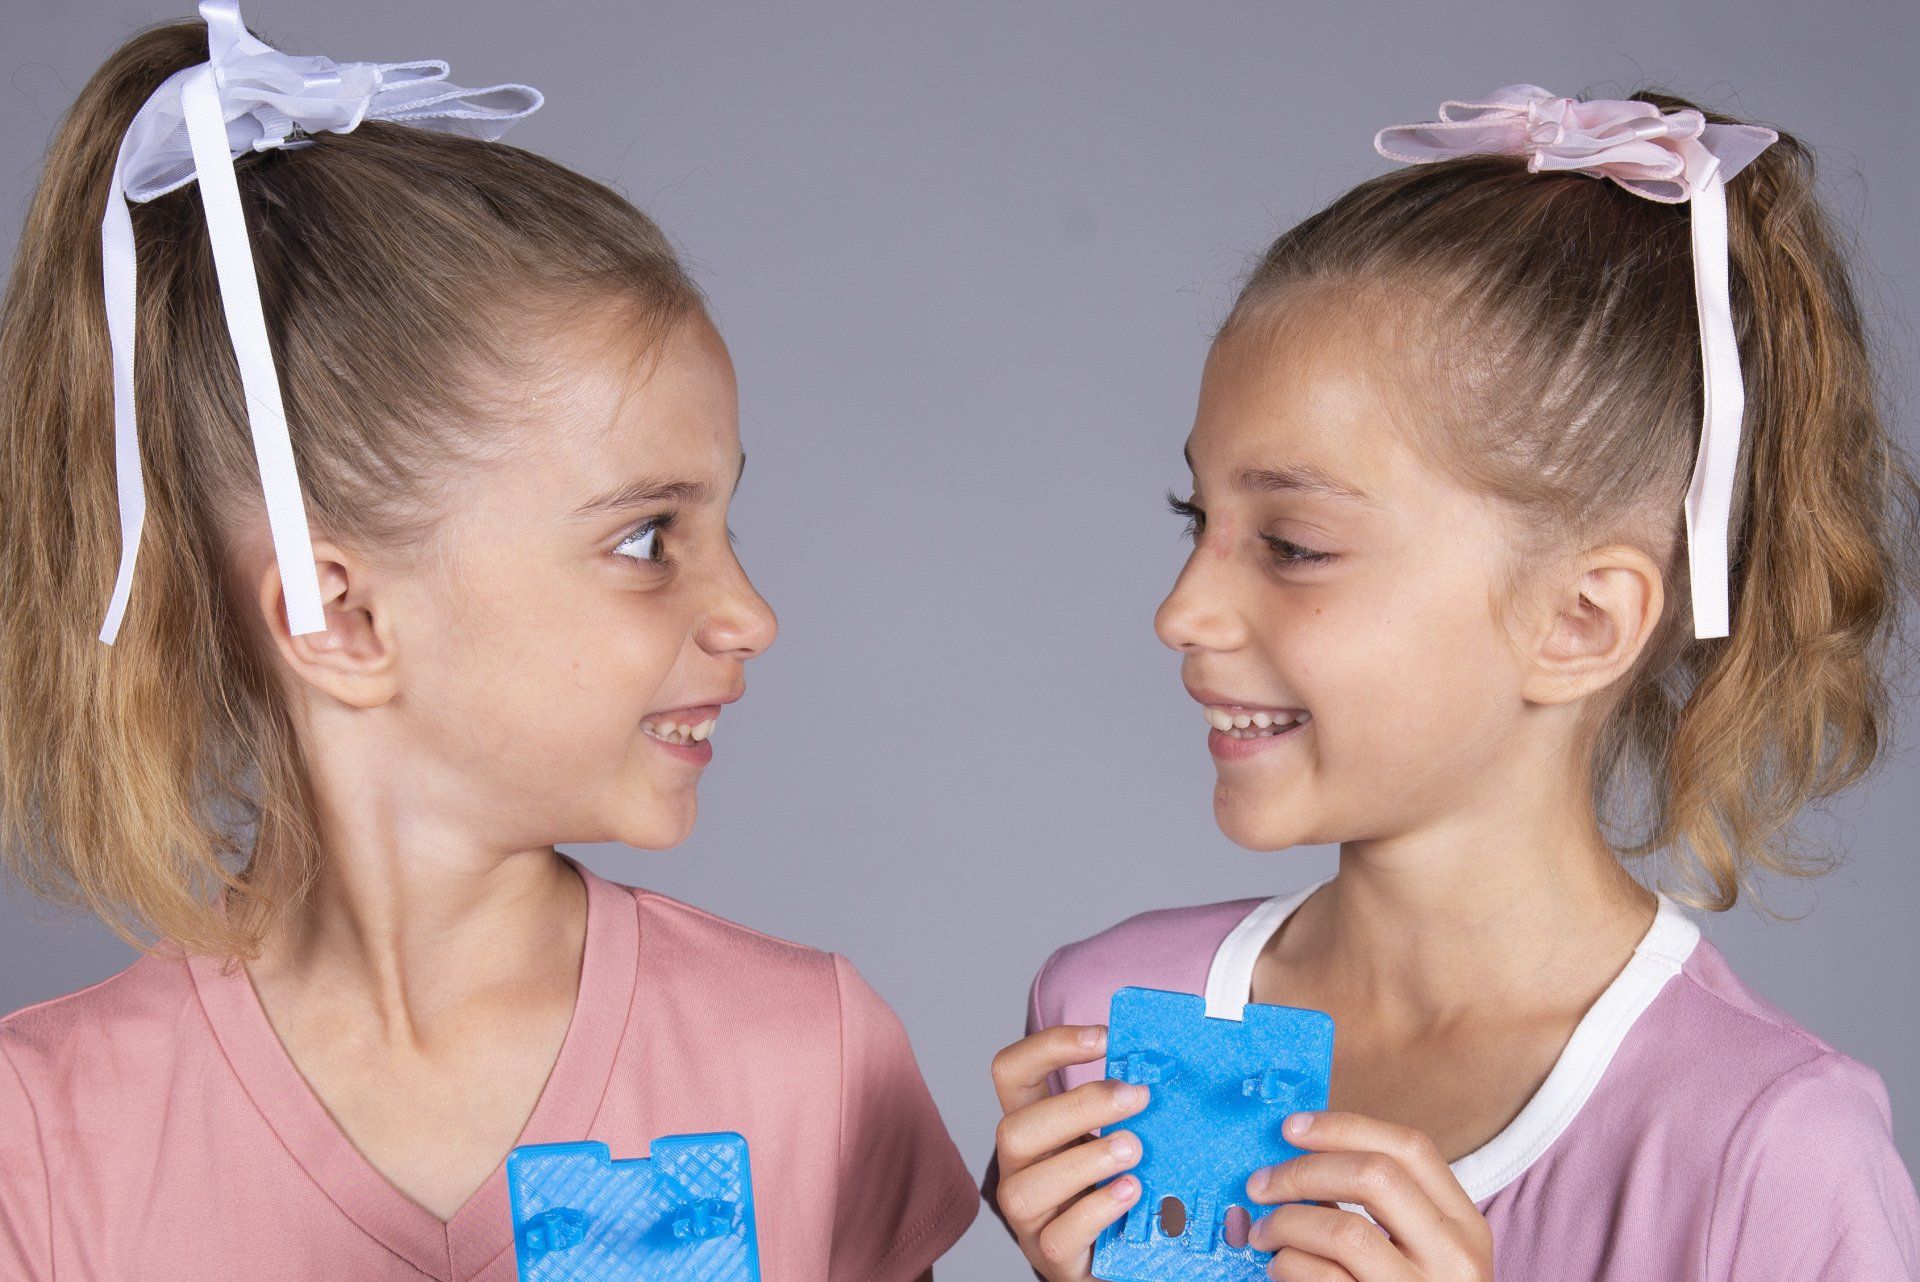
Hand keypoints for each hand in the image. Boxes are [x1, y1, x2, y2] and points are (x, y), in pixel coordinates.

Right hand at [990, 1023, 1150, 1279]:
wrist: (1117, 1255)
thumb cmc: (1114, 1183)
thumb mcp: (1112, 1135)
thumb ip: (1125, 1107)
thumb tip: (1163, 1064)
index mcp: (1032, 1126)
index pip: (1011, 1072)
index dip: (1048, 1047)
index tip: (1104, 1037)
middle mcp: (1018, 1168)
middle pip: (1014, 1128)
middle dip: (1078, 1106)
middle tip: (1137, 1096)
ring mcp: (1029, 1216)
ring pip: (1028, 1187)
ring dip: (1086, 1160)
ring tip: (1135, 1149)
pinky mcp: (1051, 1255)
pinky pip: (1060, 1236)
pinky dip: (1097, 1209)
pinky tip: (1131, 1191)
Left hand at [1246, 1110, 1492, 1280]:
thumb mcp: (1421, 1251)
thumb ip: (1379, 1206)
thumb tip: (1299, 1153)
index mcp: (1466, 1226)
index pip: (1410, 1148)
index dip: (1344, 1127)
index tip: (1291, 1127)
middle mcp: (1455, 1259)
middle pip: (1374, 1176)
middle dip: (1303, 1170)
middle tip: (1260, 1183)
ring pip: (1343, 1229)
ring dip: (1286, 1223)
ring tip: (1264, 1234)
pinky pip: (1322, 1279)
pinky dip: (1288, 1265)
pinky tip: (1279, 1268)